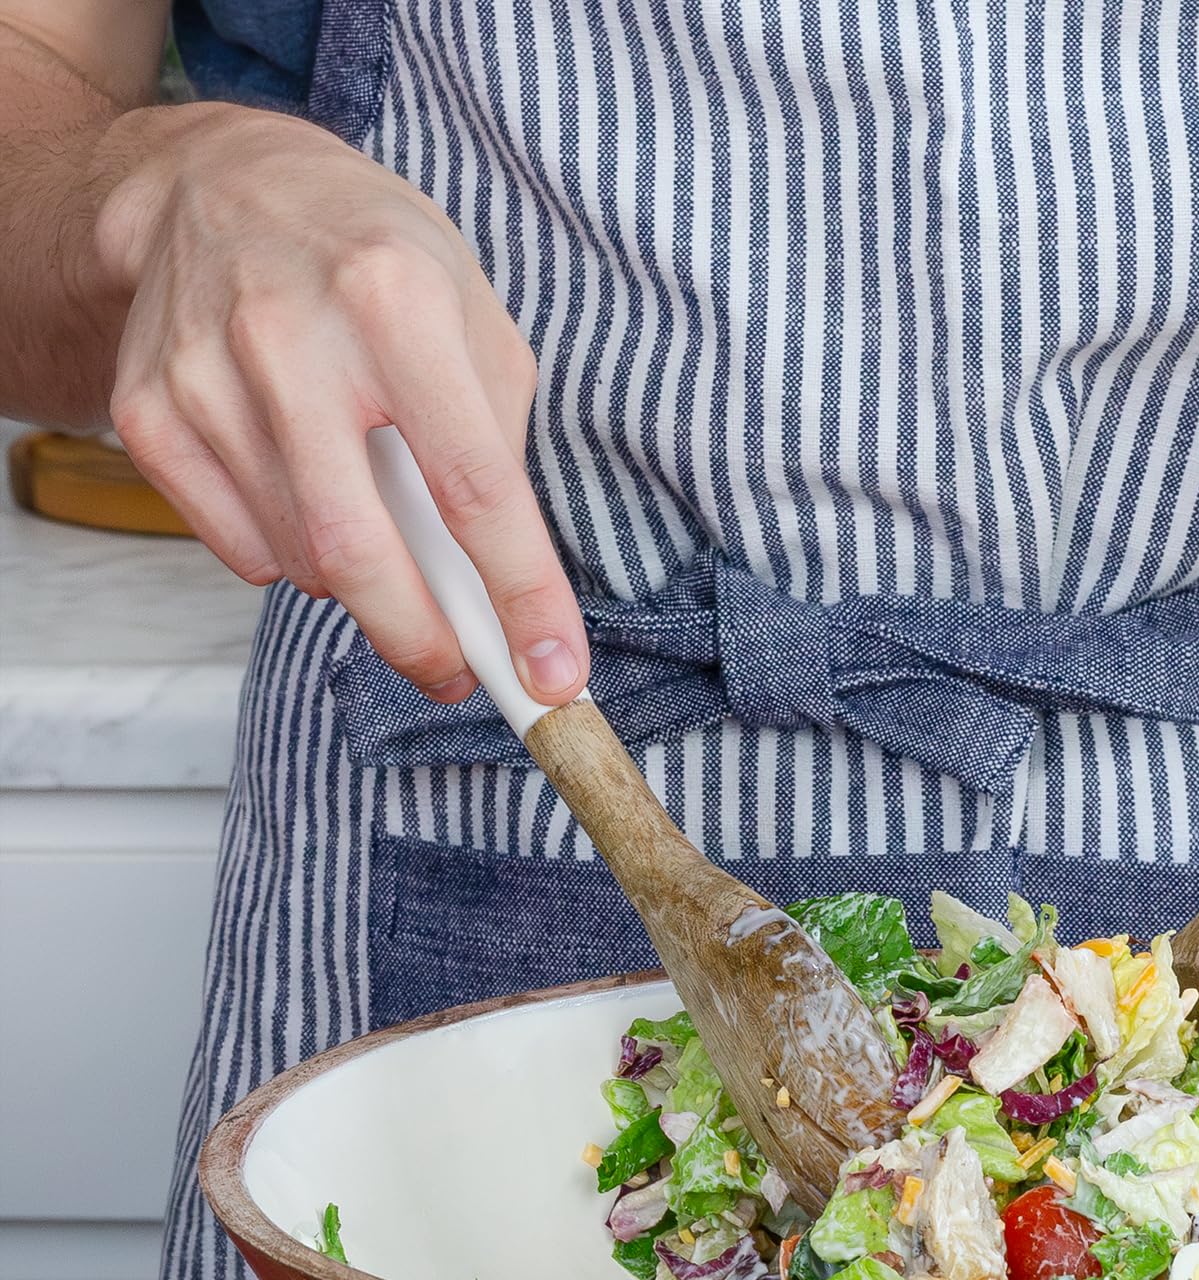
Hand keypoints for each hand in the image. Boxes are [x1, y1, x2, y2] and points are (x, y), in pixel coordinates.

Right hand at [94, 105, 585, 705]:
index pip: (474, 488)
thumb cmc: (376, 262)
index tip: (553, 679)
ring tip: (381, 529)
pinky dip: (292, 559)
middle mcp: (290, 334)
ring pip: (302, 560)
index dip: (521, 596)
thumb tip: (506, 588)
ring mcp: (205, 374)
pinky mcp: (149, 411)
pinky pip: (240, 549)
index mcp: (396, 301)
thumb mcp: (476, 320)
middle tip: (458, 673)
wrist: (226, 186)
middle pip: (361, 550)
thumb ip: (500, 447)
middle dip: (421, 640)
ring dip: (361, 586)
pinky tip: (308, 500)